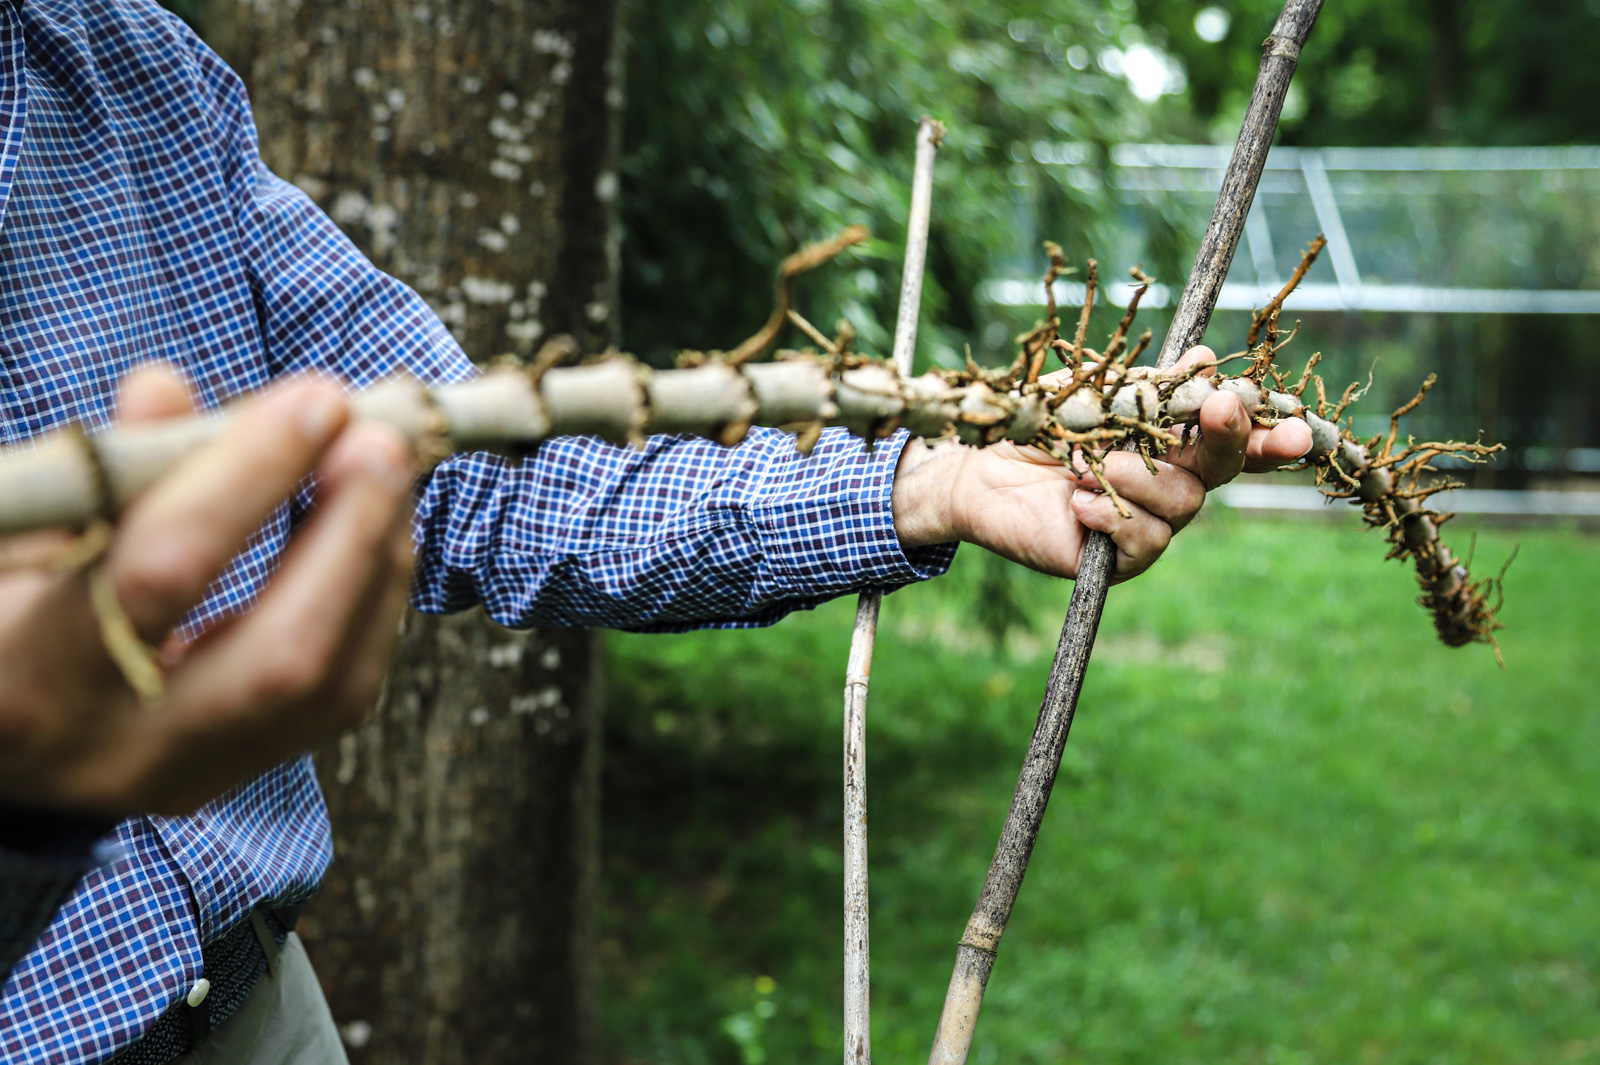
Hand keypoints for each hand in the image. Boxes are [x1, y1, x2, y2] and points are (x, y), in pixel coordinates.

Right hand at [0, 368, 416, 816]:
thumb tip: (167, 389)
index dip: (250, 477)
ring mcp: (186, 776)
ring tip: (387, 470)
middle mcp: (116, 748)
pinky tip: (378, 530)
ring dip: (376, 563)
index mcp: (26, 673)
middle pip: (282, 657)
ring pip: (331, 687)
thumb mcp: (11, 533)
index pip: (163, 572)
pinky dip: (373, 603)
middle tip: (381, 441)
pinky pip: (339, 698)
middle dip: (349, 536)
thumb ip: (89, 471)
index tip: (315, 401)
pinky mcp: (238, 775)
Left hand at [892, 346, 1311, 581]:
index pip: (1234, 439)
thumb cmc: (1038, 422)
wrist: (976, 464)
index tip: (1293, 426)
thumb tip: (1204, 359)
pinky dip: (1114, 518)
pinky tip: (1080, 503)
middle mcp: (1170, 484)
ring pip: (1182, 506)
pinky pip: (1143, 545)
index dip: (1268, 434)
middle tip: (1216, 413)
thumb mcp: (1096, 390)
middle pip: (1222, 470)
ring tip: (1090, 465)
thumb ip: (1150, 383)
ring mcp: (1146, 525)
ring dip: (1141, 478)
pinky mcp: (1114, 562)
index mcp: (1174, 440)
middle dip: (1226, 440)